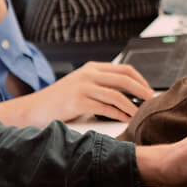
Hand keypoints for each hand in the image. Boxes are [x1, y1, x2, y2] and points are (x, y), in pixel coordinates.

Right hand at [35, 62, 154, 123]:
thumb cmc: (59, 99)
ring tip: (140, 113)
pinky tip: (125, 119)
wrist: (36, 108)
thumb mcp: (81, 83)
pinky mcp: (79, 102)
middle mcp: (89, 74)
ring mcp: (83, 87)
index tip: (148, 90)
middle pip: (124, 79)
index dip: (140, 79)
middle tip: (151, 100)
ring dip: (132, 105)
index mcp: (91, 67)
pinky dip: (119, 114)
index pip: (124, 69)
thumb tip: (127, 92)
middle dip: (141, 90)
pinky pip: (106, 108)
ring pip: (117, 95)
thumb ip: (100, 83)